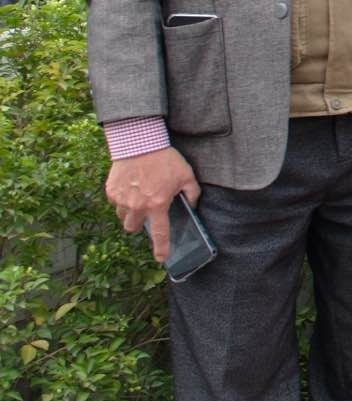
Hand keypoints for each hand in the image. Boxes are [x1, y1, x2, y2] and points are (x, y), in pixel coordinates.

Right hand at [106, 148, 199, 262]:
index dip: (161, 247)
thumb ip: (192, 193)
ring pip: (122, 216)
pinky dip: (121, 200)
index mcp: (157, 205)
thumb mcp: (186, 175)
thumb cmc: (165, 159)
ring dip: (129, 213)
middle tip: (146, 212)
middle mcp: (137, 206)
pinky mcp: (111, 190)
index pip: (160, 233)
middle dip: (139, 224)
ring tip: (138, 197)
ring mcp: (121, 199)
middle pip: (133, 228)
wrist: (139, 142)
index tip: (161, 258)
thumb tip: (192, 205)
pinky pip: (115, 203)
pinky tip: (130, 187)